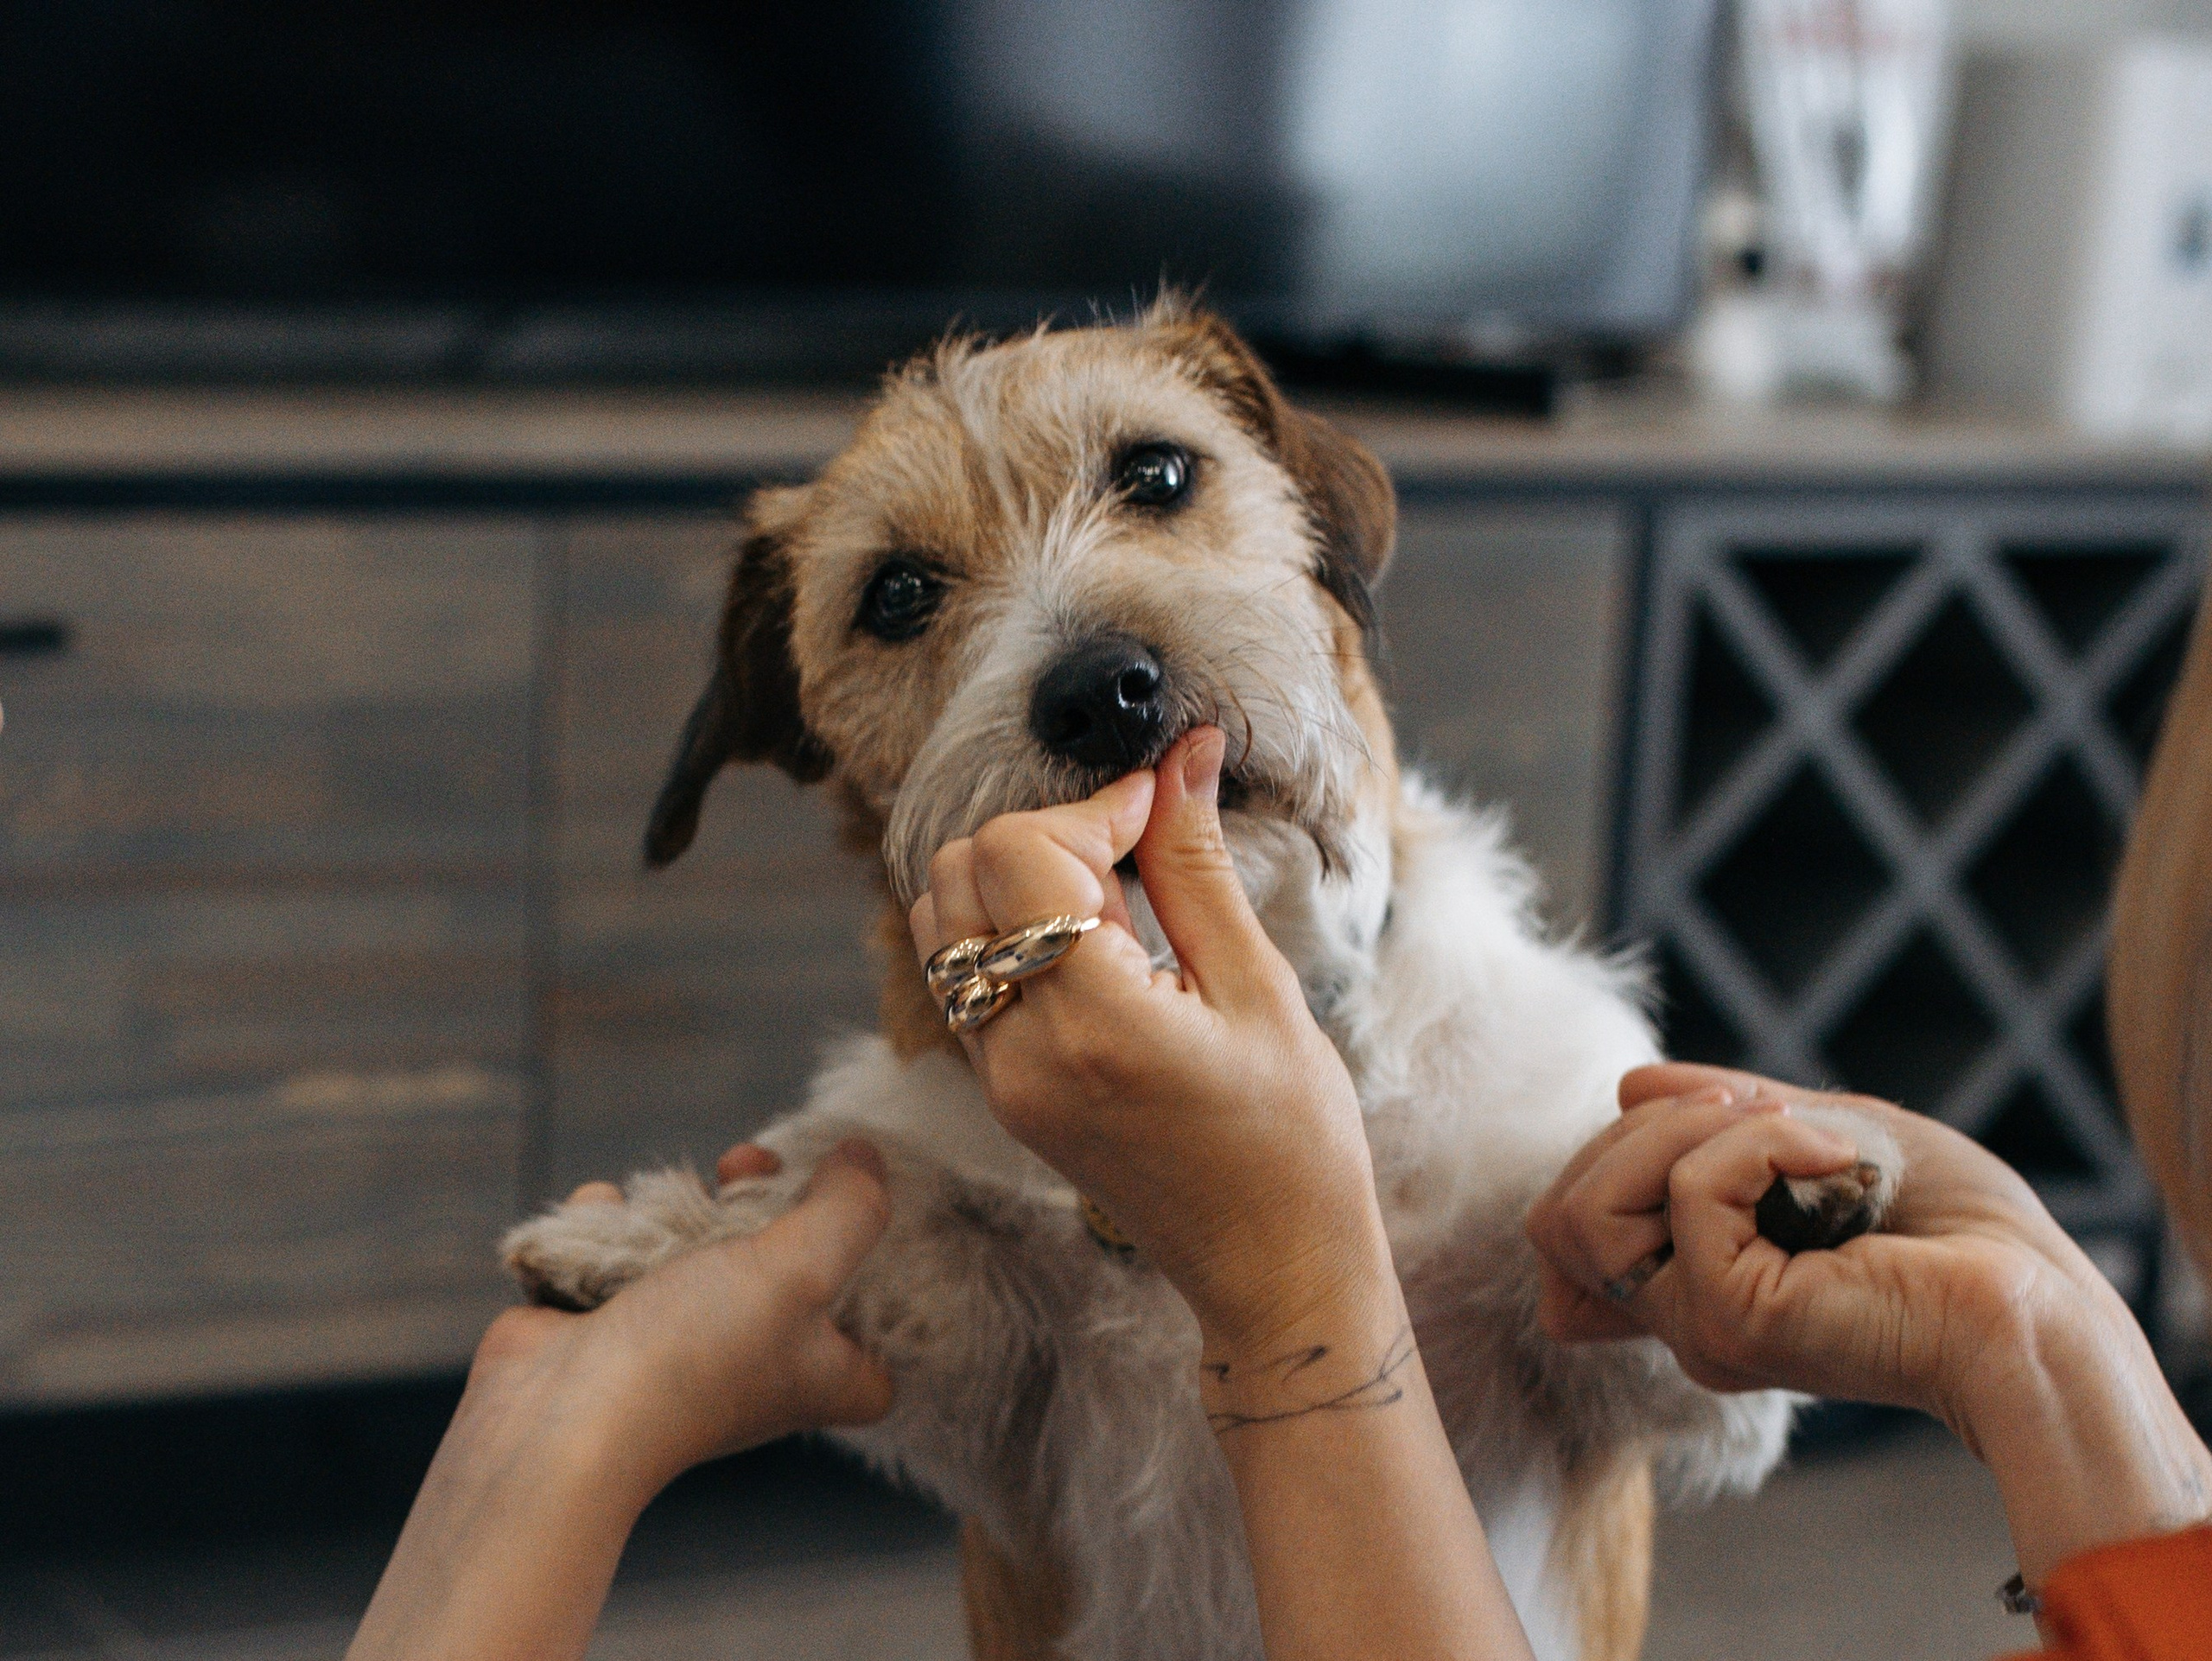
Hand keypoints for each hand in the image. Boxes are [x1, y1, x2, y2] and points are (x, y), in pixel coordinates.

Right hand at [472, 1138, 894, 1503]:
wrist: (559, 1421)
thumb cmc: (695, 1357)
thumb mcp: (802, 1268)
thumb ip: (850, 1208)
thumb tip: (865, 1158)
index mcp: (823, 1374)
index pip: (882, 1339)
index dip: (885, 1281)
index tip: (858, 1218)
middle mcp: (760, 1363)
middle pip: (790, 1261)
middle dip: (766, 1197)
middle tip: (744, 1167)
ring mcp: (682, 1344)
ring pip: (700, 1244)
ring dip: (677, 1206)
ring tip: (664, 1204)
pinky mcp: (613, 1325)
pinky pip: (624, 1250)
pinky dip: (611, 1226)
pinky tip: (606, 1219)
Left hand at [906, 726, 1388, 1359]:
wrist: (1271, 1269)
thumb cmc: (1293, 1139)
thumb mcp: (1261, 990)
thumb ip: (1197, 865)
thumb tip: (1181, 755)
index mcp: (1092, 1024)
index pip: (1014, 854)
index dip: (1088, 807)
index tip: (1157, 809)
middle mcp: (1019, 1052)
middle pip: (958, 873)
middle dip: (1044, 836)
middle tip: (1135, 862)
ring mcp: (998, 1079)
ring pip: (942, 920)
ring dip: (1015, 883)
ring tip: (1113, 913)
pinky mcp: (1000, 1092)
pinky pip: (962, 976)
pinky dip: (1008, 934)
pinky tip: (1094, 952)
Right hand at [1527, 1063, 2211, 1582]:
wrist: (2036, 1295)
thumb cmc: (1956, 1228)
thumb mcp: (1815, 1134)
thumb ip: (1716, 1118)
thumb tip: (1629, 1083)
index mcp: (1696, 1286)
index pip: (1563, 1240)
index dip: (1602, 1161)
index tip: (1716, 1121)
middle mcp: (1682, 1316)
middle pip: (1558, 1215)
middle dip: (1642, 1130)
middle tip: (1761, 1111)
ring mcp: (1697, 1324)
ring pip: (1585, 1210)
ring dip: (1678, 1134)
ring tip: (1781, 1129)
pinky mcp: (1730, 1320)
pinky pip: (1690, 1192)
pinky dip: (1761, 1143)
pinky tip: (1836, 1160)